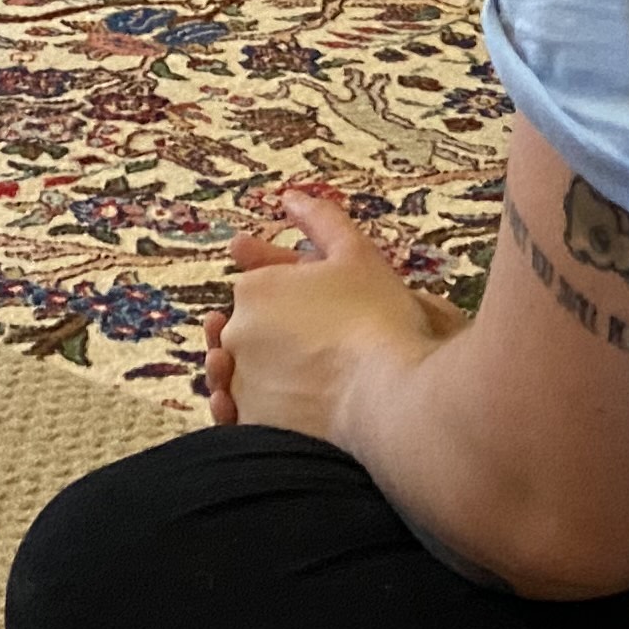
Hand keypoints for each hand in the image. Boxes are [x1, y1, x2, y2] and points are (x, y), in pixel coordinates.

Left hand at [199, 189, 449, 440]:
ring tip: (303, 375)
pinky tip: (288, 409)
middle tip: (311, 343)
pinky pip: (245, 421)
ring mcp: (242, 388)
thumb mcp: (356, 255)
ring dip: (261, 373)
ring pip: (243, 378)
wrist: (391, 400)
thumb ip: (321, 220)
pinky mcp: (255, 432)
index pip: (256, 287)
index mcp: (254, 290)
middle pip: (246, 332)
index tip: (312, 306)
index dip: (283, 293)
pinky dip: (259, 413)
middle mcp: (237, 338)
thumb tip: (292, 197)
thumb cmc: (379, 321)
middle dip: (269, 334)